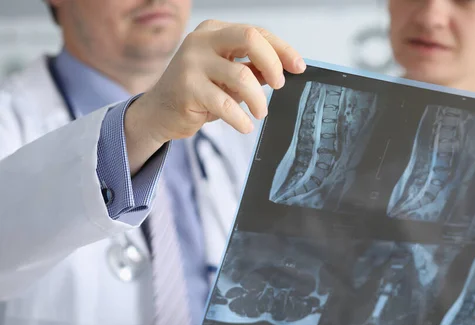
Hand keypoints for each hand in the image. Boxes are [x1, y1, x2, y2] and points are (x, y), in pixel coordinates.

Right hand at [126, 20, 305, 149]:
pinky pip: (225, 104)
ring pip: (241, 76)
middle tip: (279, 86)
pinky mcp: (187, 88)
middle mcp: (201, 41)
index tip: (298, 67)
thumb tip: (285, 69)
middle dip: (273, 63)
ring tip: (260, 113)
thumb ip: (253, 69)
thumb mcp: (228, 76)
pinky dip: (241, 119)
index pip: (256, 32)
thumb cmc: (198, 92)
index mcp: (214, 31)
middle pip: (249, 38)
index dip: (282, 49)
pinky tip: (245, 126)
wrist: (159, 112)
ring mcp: (191, 63)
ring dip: (258, 100)